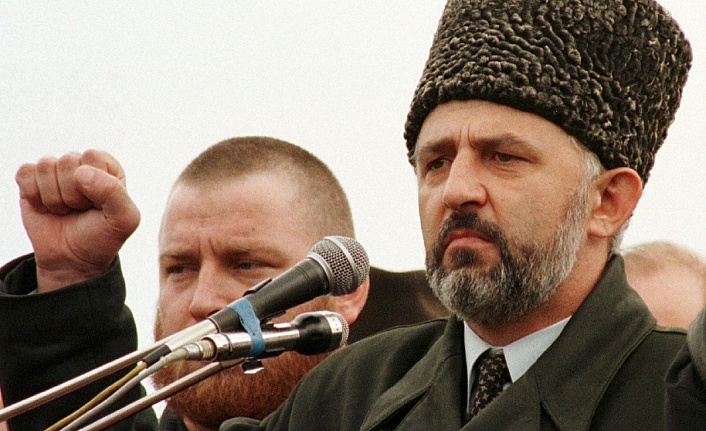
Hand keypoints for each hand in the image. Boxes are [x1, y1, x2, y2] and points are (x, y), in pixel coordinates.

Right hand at [15, 150, 139, 292]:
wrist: (73, 260)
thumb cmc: (101, 237)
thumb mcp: (124, 219)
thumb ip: (114, 192)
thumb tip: (81, 173)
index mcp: (108, 167)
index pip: (92, 156)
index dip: (93, 184)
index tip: (97, 204)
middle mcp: (82, 164)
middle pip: (67, 161)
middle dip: (72, 194)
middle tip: (80, 210)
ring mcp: (55, 172)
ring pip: (45, 166)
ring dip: (54, 198)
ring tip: (66, 210)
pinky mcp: (31, 181)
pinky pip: (25, 173)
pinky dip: (34, 197)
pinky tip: (46, 208)